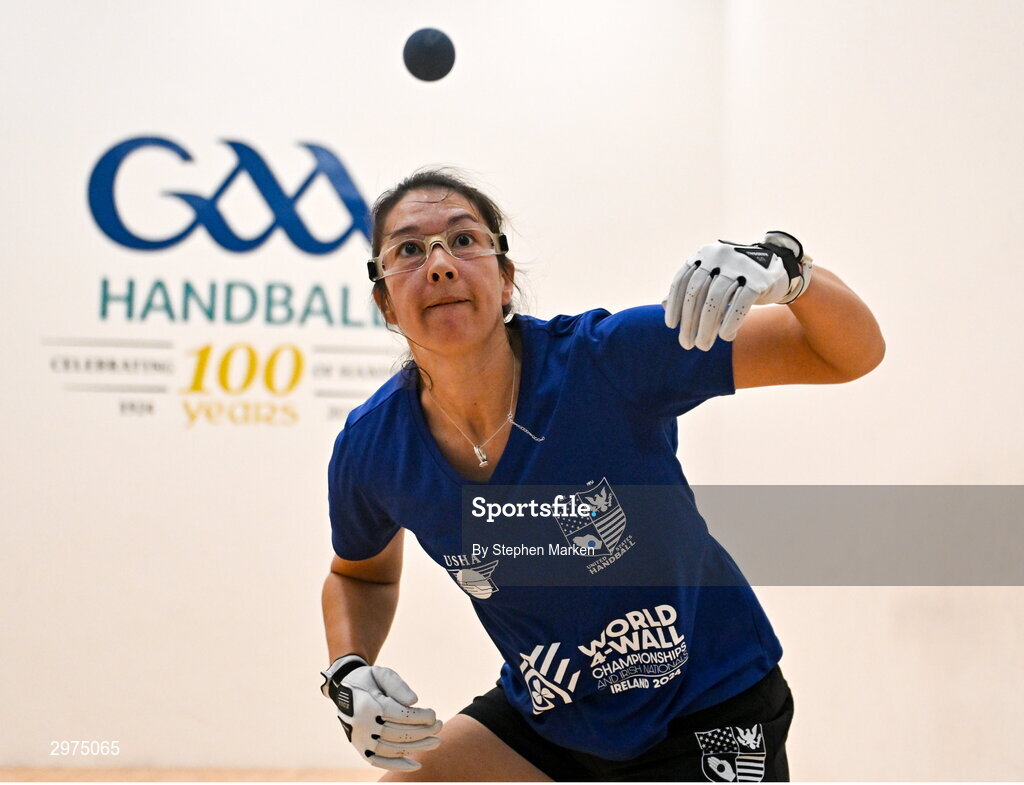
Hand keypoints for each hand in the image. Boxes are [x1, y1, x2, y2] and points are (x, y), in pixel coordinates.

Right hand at [321, 654, 441, 771]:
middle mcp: (362, 726)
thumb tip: (414, 702)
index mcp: (368, 706)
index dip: (419, 718)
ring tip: (436, 742)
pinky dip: (398, 765)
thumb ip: (397, 685)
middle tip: (439, 726)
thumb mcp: (381, 673)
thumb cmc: (369, 680)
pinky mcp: (360, 748)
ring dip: (417, 747)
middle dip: (423, 732)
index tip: (433, 715)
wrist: (343, 689)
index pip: (399, 716)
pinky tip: (416, 764)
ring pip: (392, 750)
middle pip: (398, 734)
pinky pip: (379, 761)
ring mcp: (360, 740)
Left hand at [662, 231, 812, 350]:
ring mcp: (740, 265)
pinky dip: (731, 321)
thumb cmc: (737, 279)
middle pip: (697, 292)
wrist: (778, 270)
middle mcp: (720, 256)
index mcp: (705, 254)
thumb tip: (662, 304)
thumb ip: (689, 288)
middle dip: (689, 322)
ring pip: (716, 299)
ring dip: (707, 327)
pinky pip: (741, 303)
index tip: (671, 326)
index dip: (674, 305)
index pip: (683, 281)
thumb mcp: (712, 279)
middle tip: (687, 344)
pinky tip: (725, 337)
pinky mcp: (760, 279)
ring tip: (703, 345)